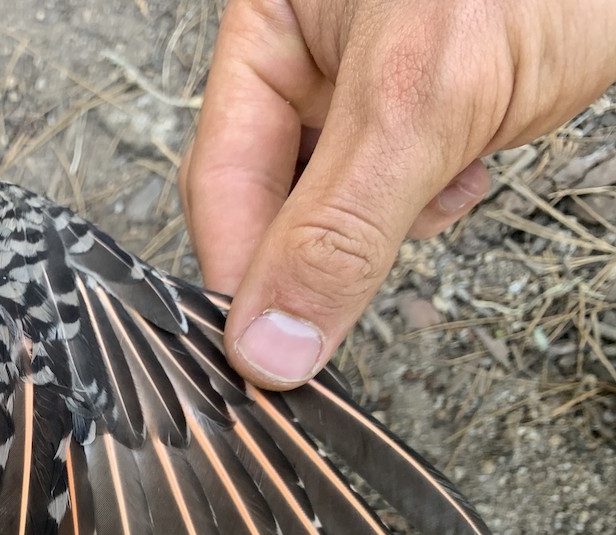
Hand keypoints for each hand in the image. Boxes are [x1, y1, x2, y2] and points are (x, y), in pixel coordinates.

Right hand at [180, 0, 615, 388]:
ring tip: (439, 187)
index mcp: (269, 25)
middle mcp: (306, 56)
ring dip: (386, 224)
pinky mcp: (418, 110)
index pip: (221, 175)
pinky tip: (465, 172)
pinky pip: (392, 193)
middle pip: (272, 197)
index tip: (260, 349)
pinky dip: (429, 203)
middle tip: (333, 313)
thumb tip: (270, 337)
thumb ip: (338, 228)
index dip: (239, 269)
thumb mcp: (422, 103)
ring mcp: (362, 85)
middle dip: (321, 246)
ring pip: (334, 205)